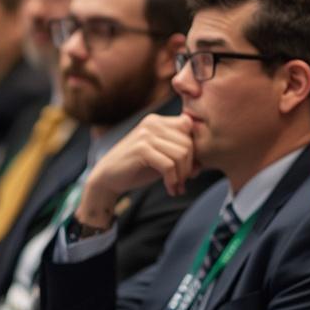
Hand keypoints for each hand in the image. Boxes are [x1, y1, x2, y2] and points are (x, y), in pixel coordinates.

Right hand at [76, 114, 197, 224]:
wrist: (107, 178)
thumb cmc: (137, 168)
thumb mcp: (162, 157)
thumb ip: (180, 154)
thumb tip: (202, 163)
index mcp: (158, 121)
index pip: (189, 128)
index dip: (194, 149)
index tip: (190, 168)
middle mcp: (152, 123)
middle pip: (188, 143)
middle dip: (190, 167)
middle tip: (184, 182)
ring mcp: (146, 135)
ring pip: (181, 154)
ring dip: (183, 176)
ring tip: (176, 187)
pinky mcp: (141, 150)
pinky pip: (169, 165)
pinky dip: (173, 180)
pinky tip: (170, 189)